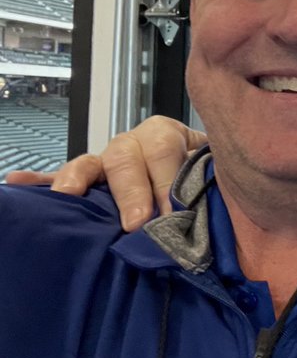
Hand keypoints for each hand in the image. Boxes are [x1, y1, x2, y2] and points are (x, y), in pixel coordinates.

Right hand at [4, 117, 206, 230]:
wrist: (207, 183)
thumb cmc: (210, 180)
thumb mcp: (215, 174)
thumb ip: (211, 182)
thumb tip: (215, 202)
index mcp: (167, 135)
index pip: (164, 148)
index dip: (168, 179)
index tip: (172, 212)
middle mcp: (133, 144)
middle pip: (125, 157)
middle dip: (131, 190)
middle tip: (137, 222)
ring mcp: (107, 161)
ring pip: (89, 164)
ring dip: (77, 179)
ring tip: (67, 195)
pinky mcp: (89, 180)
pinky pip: (60, 178)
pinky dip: (39, 181)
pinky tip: (17, 183)